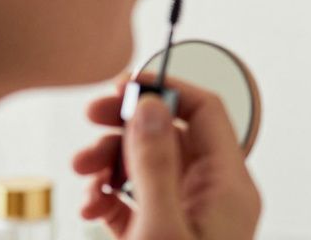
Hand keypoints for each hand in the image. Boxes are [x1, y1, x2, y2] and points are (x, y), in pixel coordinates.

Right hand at [72, 75, 260, 238]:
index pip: (206, 112)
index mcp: (228, 187)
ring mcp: (187, 216)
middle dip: (126, 126)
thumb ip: (155, 164)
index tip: (123, 85)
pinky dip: (108, 196)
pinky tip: (90, 203)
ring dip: (110, 162)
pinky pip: (135, 201)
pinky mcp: (161, 235)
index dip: (166, 90)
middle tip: (91, 116)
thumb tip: (149, 106)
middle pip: (171, 136)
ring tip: (81, 168)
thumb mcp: (162, 225)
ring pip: (148, 167)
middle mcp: (212, 196)